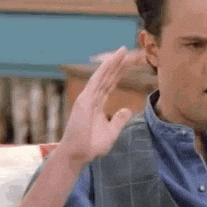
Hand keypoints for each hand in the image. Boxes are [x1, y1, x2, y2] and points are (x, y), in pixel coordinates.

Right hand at [59, 46, 144, 164]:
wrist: (78, 154)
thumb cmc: (91, 145)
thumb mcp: (112, 132)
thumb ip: (119, 120)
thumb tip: (127, 109)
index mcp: (96, 105)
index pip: (109, 84)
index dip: (117, 73)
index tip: (127, 63)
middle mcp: (91, 98)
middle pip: (106, 77)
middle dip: (116, 64)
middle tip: (127, 51)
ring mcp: (87, 98)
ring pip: (101, 76)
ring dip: (112, 63)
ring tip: (122, 51)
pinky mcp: (84, 100)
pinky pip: (96, 82)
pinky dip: (104, 71)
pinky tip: (112, 62)